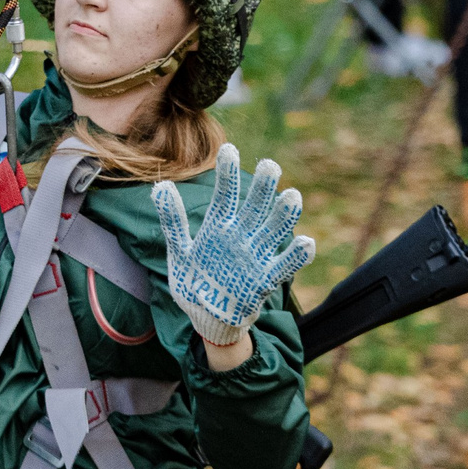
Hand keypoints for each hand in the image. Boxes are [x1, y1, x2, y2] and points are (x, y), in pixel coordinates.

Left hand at [152, 145, 315, 346]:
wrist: (207, 319)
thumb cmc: (194, 282)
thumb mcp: (180, 251)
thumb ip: (173, 221)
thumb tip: (161, 186)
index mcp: (219, 228)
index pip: (224, 196)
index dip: (227, 174)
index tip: (229, 149)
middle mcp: (240, 237)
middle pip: (253, 209)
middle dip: (262, 188)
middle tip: (270, 165)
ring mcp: (254, 257)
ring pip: (271, 232)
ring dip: (282, 216)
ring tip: (292, 196)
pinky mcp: (263, 281)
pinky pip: (282, 267)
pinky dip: (295, 257)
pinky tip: (307, 242)